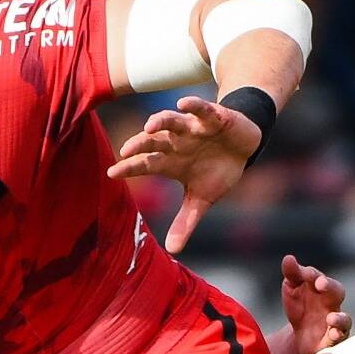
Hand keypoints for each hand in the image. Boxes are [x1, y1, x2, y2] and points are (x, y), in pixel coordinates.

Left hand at [109, 96, 262, 253]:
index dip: (129, 168)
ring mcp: (193, 129)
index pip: (145, 164)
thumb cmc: (217, 170)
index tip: (112, 173)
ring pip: (173, 122)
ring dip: (162, 122)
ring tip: (150, 126)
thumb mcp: (202, 199)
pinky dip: (193, 106)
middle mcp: (177, 143)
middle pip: (154, 142)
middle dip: (140, 145)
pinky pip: (201, 109)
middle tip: (125, 151)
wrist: (243, 146)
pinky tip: (183, 103)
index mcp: (171, 162)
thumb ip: (186, 221)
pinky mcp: (213, 117)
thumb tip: (173, 250)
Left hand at [279, 253, 351, 353]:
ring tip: (332, 318)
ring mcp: (334, 322)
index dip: (312, 275)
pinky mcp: (332, 340)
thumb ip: (292, 274)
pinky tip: (334, 334)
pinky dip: (337, 336)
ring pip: (344, 319)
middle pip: (337, 292)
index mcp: (321, 288)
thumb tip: (288, 258)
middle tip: (320, 284)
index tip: (305, 273)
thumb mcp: (292, 289)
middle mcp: (331, 302)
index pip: (318, 277)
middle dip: (330, 287)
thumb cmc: (300, 306)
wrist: (300, 335)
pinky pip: (339, 338)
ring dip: (339, 319)